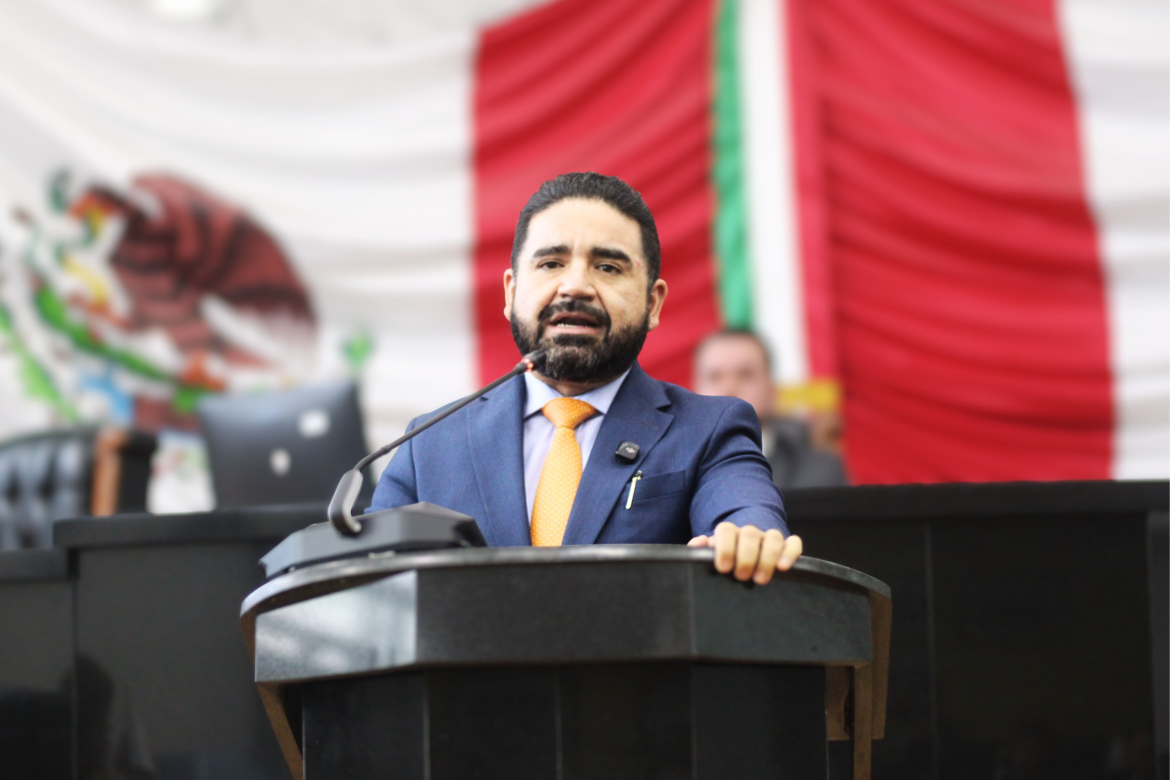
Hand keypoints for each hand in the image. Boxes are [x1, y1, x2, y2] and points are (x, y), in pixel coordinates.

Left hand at [687, 522, 802, 584]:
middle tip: (741, 576)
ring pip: (773, 536)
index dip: (725, 547)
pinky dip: (790, 552)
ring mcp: (769, 539)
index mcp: (730, 533)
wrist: (743, 563)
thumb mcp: (711, 559)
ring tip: (760, 579)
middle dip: (746, 556)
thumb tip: (698, 543)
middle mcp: (750, 533)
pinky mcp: (787, 547)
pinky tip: (784, 567)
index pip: (727, 530)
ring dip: (768, 557)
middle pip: (750, 533)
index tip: (723, 567)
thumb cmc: (726, 563)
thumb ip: (701, 551)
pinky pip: (794, 543)